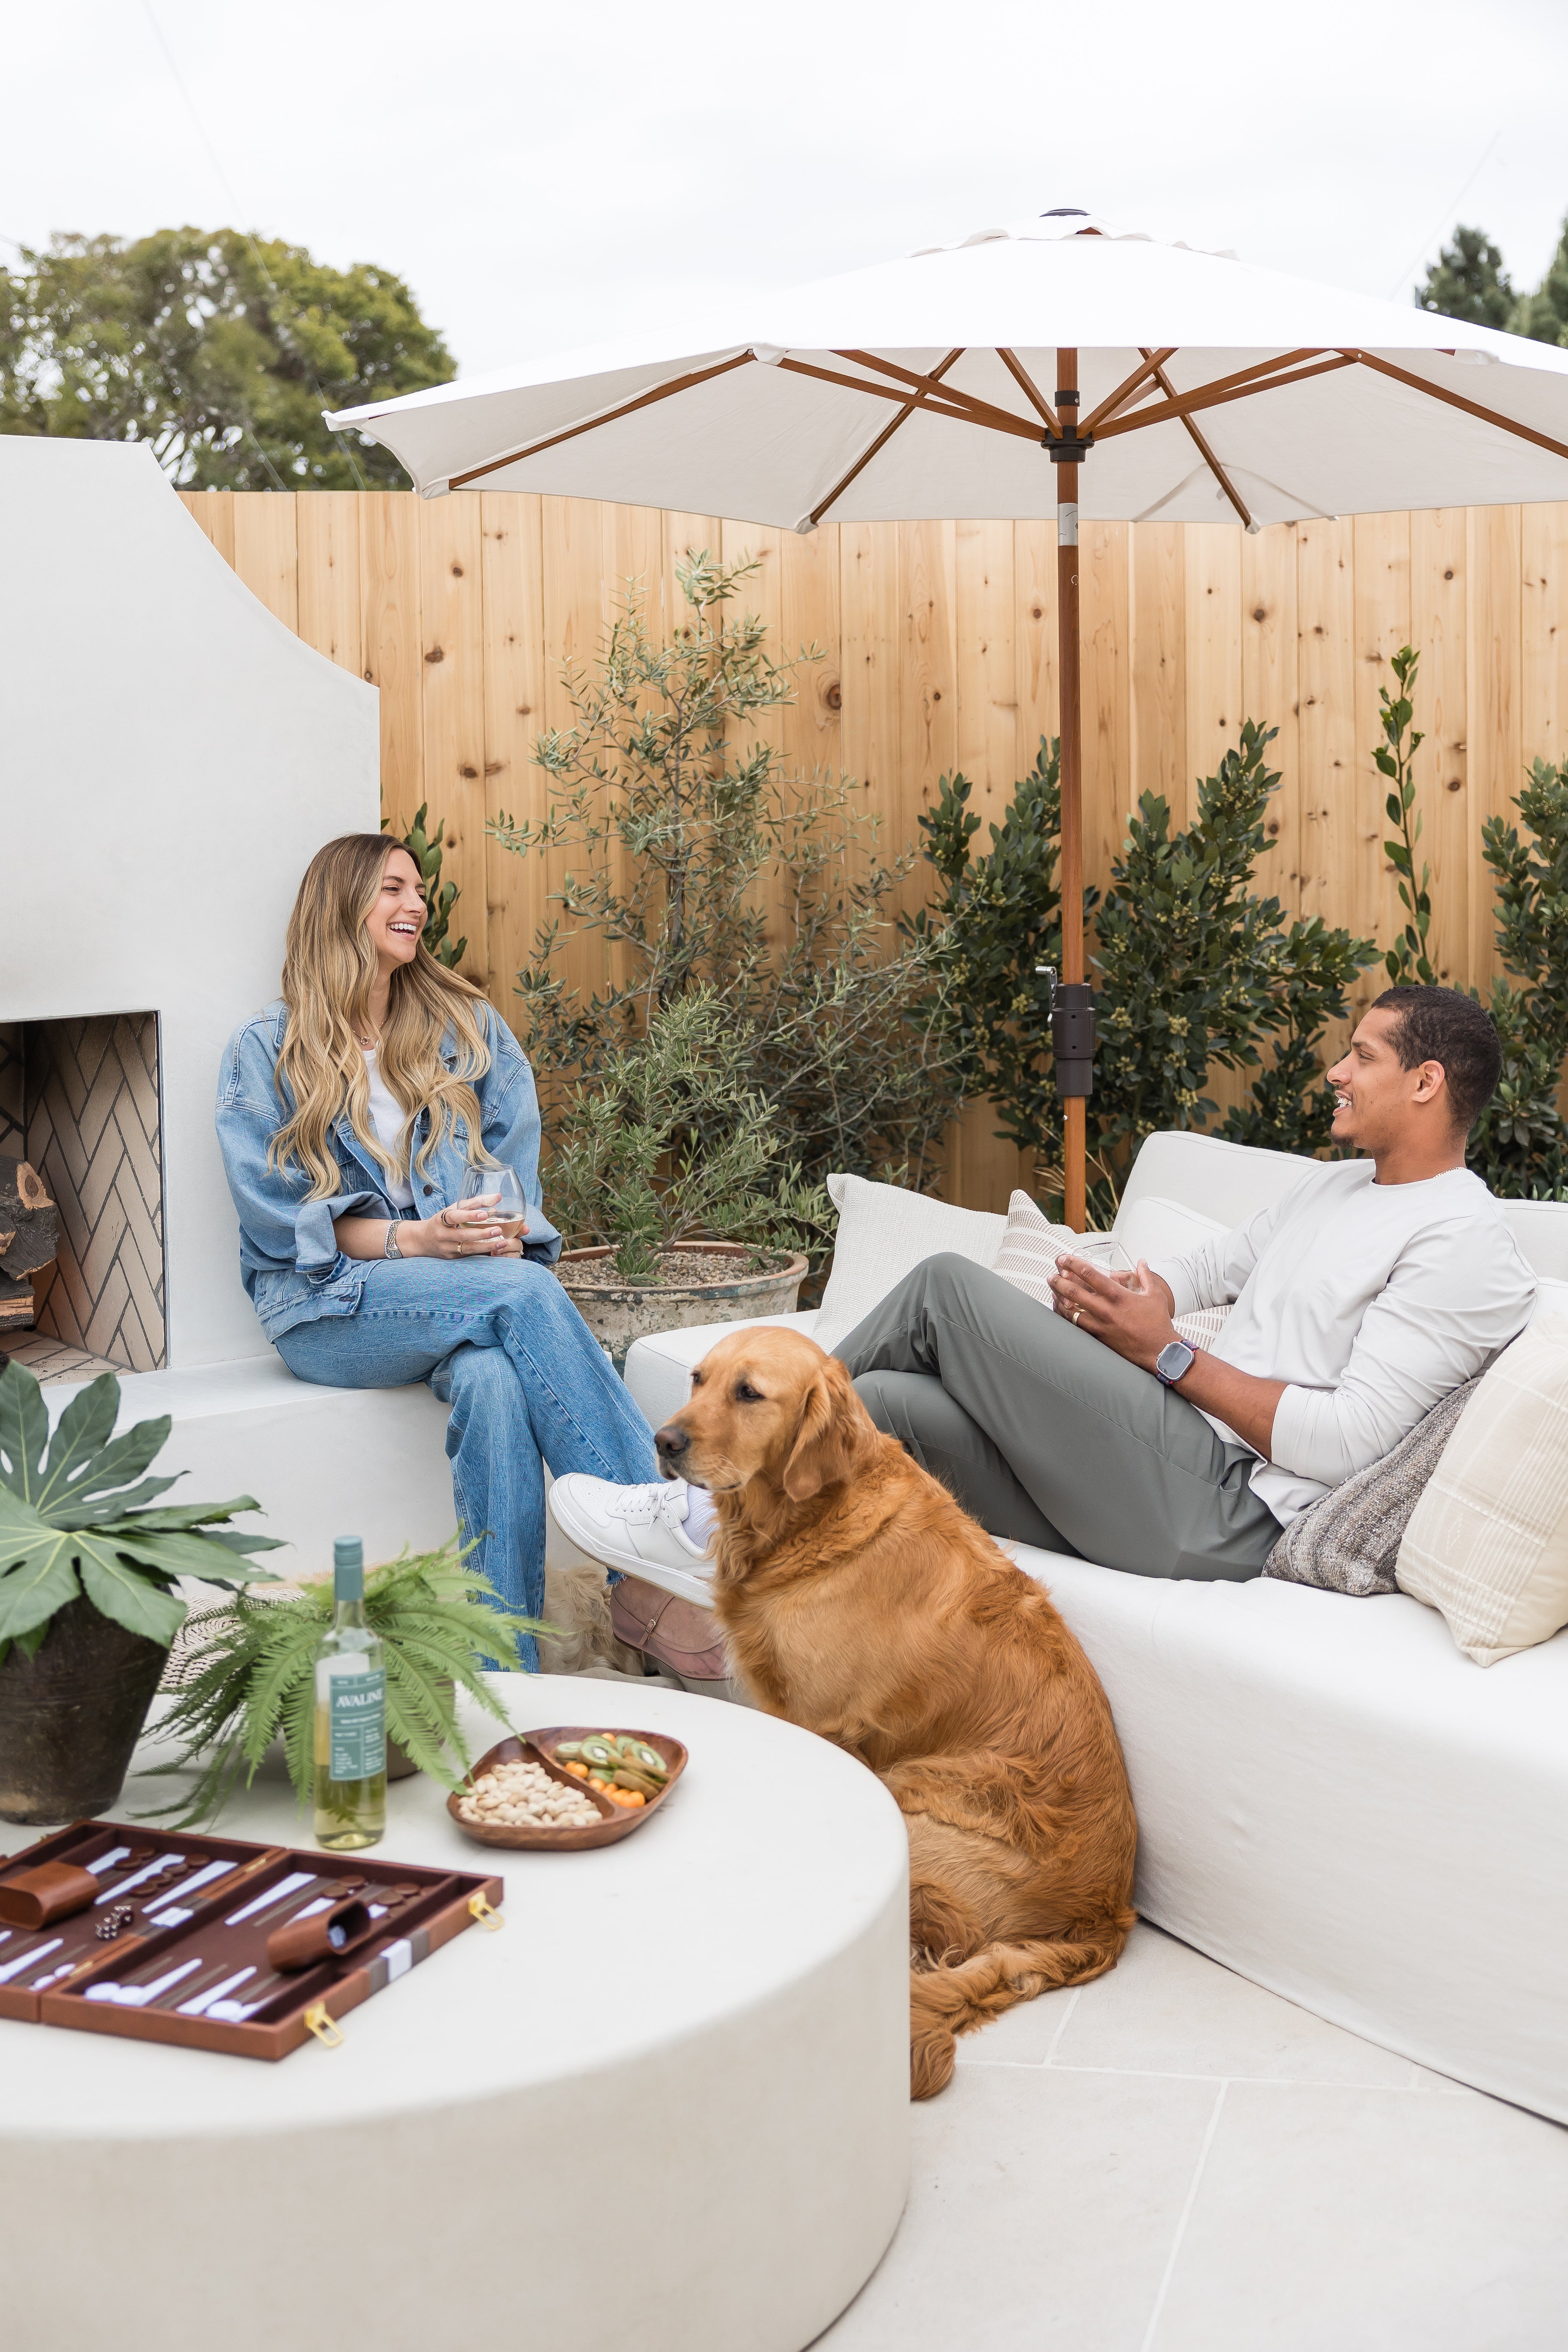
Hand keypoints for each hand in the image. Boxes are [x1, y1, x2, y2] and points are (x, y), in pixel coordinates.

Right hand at [405, 1195, 522, 1259]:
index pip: (453, 1216)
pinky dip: (483, 1253)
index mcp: (441, 1219)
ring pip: (467, 1249)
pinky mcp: (452, 1258)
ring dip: (486, 1246)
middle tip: (498, 1229)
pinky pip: (469, 1256)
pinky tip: (496, 1250)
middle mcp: (442, 1235)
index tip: (484, 1214)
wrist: (422, 1240)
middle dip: (482, 1233)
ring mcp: (447, 1248)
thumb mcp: (453, 1209)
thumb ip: (475, 1202)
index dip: (468, 1215)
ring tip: (502, 1242)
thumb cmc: (442, 1221)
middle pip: (462, 1235)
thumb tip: (498, 1196)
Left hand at [1048, 1255, 1176, 1372]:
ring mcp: (1100, 1325)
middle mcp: (1106, 1309)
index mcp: (1118, 1295)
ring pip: (1071, 1311)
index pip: (1090, 1274)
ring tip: (1052, 1291)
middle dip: (1059, 1281)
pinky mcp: (1098, 1338)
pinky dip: (1066, 1317)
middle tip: (1051, 1275)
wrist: (1159, 1351)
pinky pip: (1076, 1326)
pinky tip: (1061, 1310)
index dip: (1073, 1264)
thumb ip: (1146, 1275)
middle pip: (1074, 1292)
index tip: (1064, 1258)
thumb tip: (1141, 1261)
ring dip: (1059, 1299)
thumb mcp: (1155, 1295)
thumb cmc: (1158, 1322)